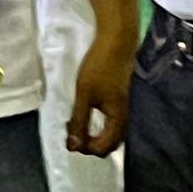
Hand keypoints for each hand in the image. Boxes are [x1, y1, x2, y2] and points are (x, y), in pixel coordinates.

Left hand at [67, 20, 135, 158]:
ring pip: (109, 134)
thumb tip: (73, 146)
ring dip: (92, 136)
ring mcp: (122, 109)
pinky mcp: (118, 101)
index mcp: (117, 119)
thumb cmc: (100, 67)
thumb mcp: (85, 95)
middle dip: (90, 145)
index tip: (70, 139)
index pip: (104, 148)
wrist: (116, 42)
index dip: (86, 149)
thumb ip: (79, 121)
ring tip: (74, 126)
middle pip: (109, 144)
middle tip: (71, 135)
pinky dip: (96, 126)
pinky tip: (82, 114)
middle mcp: (122, 118)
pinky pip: (109, 123)